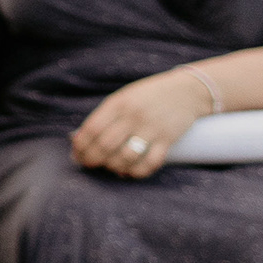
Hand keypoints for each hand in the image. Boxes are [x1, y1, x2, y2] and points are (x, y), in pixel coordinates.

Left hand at [70, 68, 215, 177]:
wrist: (186, 91)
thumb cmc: (148, 96)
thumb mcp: (124, 98)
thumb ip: (106, 116)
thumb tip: (81, 140)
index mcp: (118, 103)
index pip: (92, 129)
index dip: (81, 146)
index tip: (76, 154)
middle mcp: (133, 115)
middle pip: (106, 145)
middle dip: (92, 159)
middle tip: (89, 165)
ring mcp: (151, 128)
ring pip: (126, 157)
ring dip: (114, 167)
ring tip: (110, 167)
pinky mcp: (168, 139)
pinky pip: (150, 162)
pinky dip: (137, 172)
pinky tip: (129, 172)